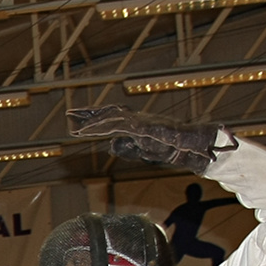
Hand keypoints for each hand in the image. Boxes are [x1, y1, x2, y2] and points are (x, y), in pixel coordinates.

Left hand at [67, 106, 229, 173]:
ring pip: (113, 120)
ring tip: (77, 124)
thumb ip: (128, 147)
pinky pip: (124, 127)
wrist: (195, 147)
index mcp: (137, 124)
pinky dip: (109, 128)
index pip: (112, 119)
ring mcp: (142, 122)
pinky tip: (97, 130)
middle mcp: (138, 119)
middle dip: (89, 115)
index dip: (95, 118)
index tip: (78, 119)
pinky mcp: (147, 128)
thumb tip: (110, 145)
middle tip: (70, 115)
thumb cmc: (173, 148)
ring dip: (95, 122)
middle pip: (109, 115)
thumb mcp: (144, 150)